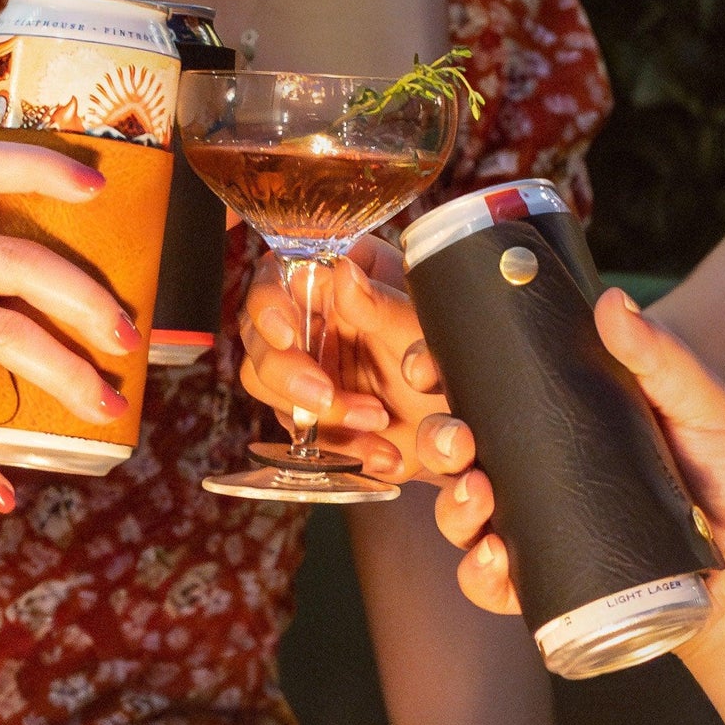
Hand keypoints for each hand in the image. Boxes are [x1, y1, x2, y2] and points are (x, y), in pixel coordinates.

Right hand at [237, 234, 443, 481]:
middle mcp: (313, 317)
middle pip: (259, 335)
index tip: (286, 335)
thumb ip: (381, 303)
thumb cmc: (448, 354)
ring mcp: (306, 362)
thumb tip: (342, 273)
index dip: (270, 304)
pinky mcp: (308, 408)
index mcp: (338, 276)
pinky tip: (379, 451)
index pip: (277, 275)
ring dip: (316, 412)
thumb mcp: (420, 327)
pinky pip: (297, 429)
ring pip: (266, 384)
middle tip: (325, 396)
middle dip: (288, 372)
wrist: (466, 419)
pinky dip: (336, 444)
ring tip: (376, 420)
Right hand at [421, 287, 724, 651]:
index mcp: (554, 410)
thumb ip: (661, 355)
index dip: (437, 371)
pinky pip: (489, 581)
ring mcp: (532, 524)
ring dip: (451, 504)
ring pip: (459, 512)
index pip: (480, 383)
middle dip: (437, 439)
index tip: (427, 363)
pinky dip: (478, 572)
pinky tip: (494, 557)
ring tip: (479, 495)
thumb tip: (612, 302)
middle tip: (458, 440)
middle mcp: (532, 464)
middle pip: (453, 446)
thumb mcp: (699, 401)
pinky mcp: (544, 580)